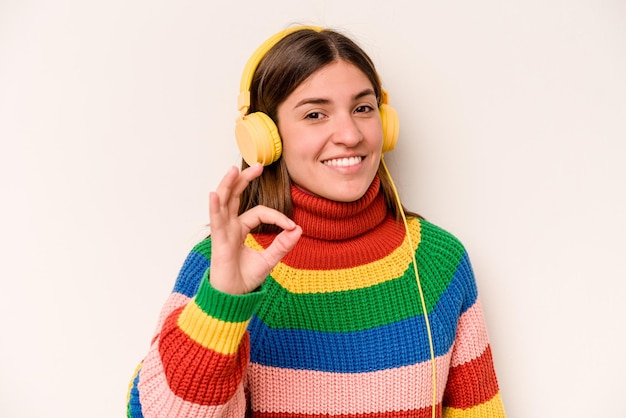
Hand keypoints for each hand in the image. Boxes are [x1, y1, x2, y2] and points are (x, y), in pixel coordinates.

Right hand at [208, 163, 301, 294]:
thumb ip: (283, 244)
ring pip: (224, 203)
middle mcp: (230, 226)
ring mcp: (222, 231)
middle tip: (258, 166)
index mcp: (240, 228)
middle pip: (235, 196)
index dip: (277, 217)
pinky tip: (215, 194)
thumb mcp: (270, 259)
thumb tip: (298, 229)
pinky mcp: (218, 240)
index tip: (291, 227)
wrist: (233, 297)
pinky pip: (216, 220)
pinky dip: (215, 206)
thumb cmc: (246, 279)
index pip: (259, 212)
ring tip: (233, 170)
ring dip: (228, 185)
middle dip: (244, 180)